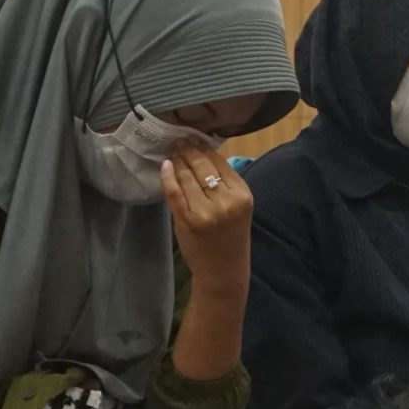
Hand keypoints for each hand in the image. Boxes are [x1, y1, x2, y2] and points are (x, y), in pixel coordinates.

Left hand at [161, 145, 251, 282]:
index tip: (194, 139)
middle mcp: (226, 201)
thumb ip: (225, 183)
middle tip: (179, 141)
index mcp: (242, 195)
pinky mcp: (187, 220)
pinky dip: (168, 177)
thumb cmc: (231, 236)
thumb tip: (203, 154)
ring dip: (178, 161)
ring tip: (173, 152)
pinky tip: (166, 166)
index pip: (220, 162)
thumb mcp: (238, 207)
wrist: (223, 269)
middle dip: (189, 150)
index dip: (204, 148)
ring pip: (187, 177)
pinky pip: (174, 192)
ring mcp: (205, 211)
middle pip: (202, 166)